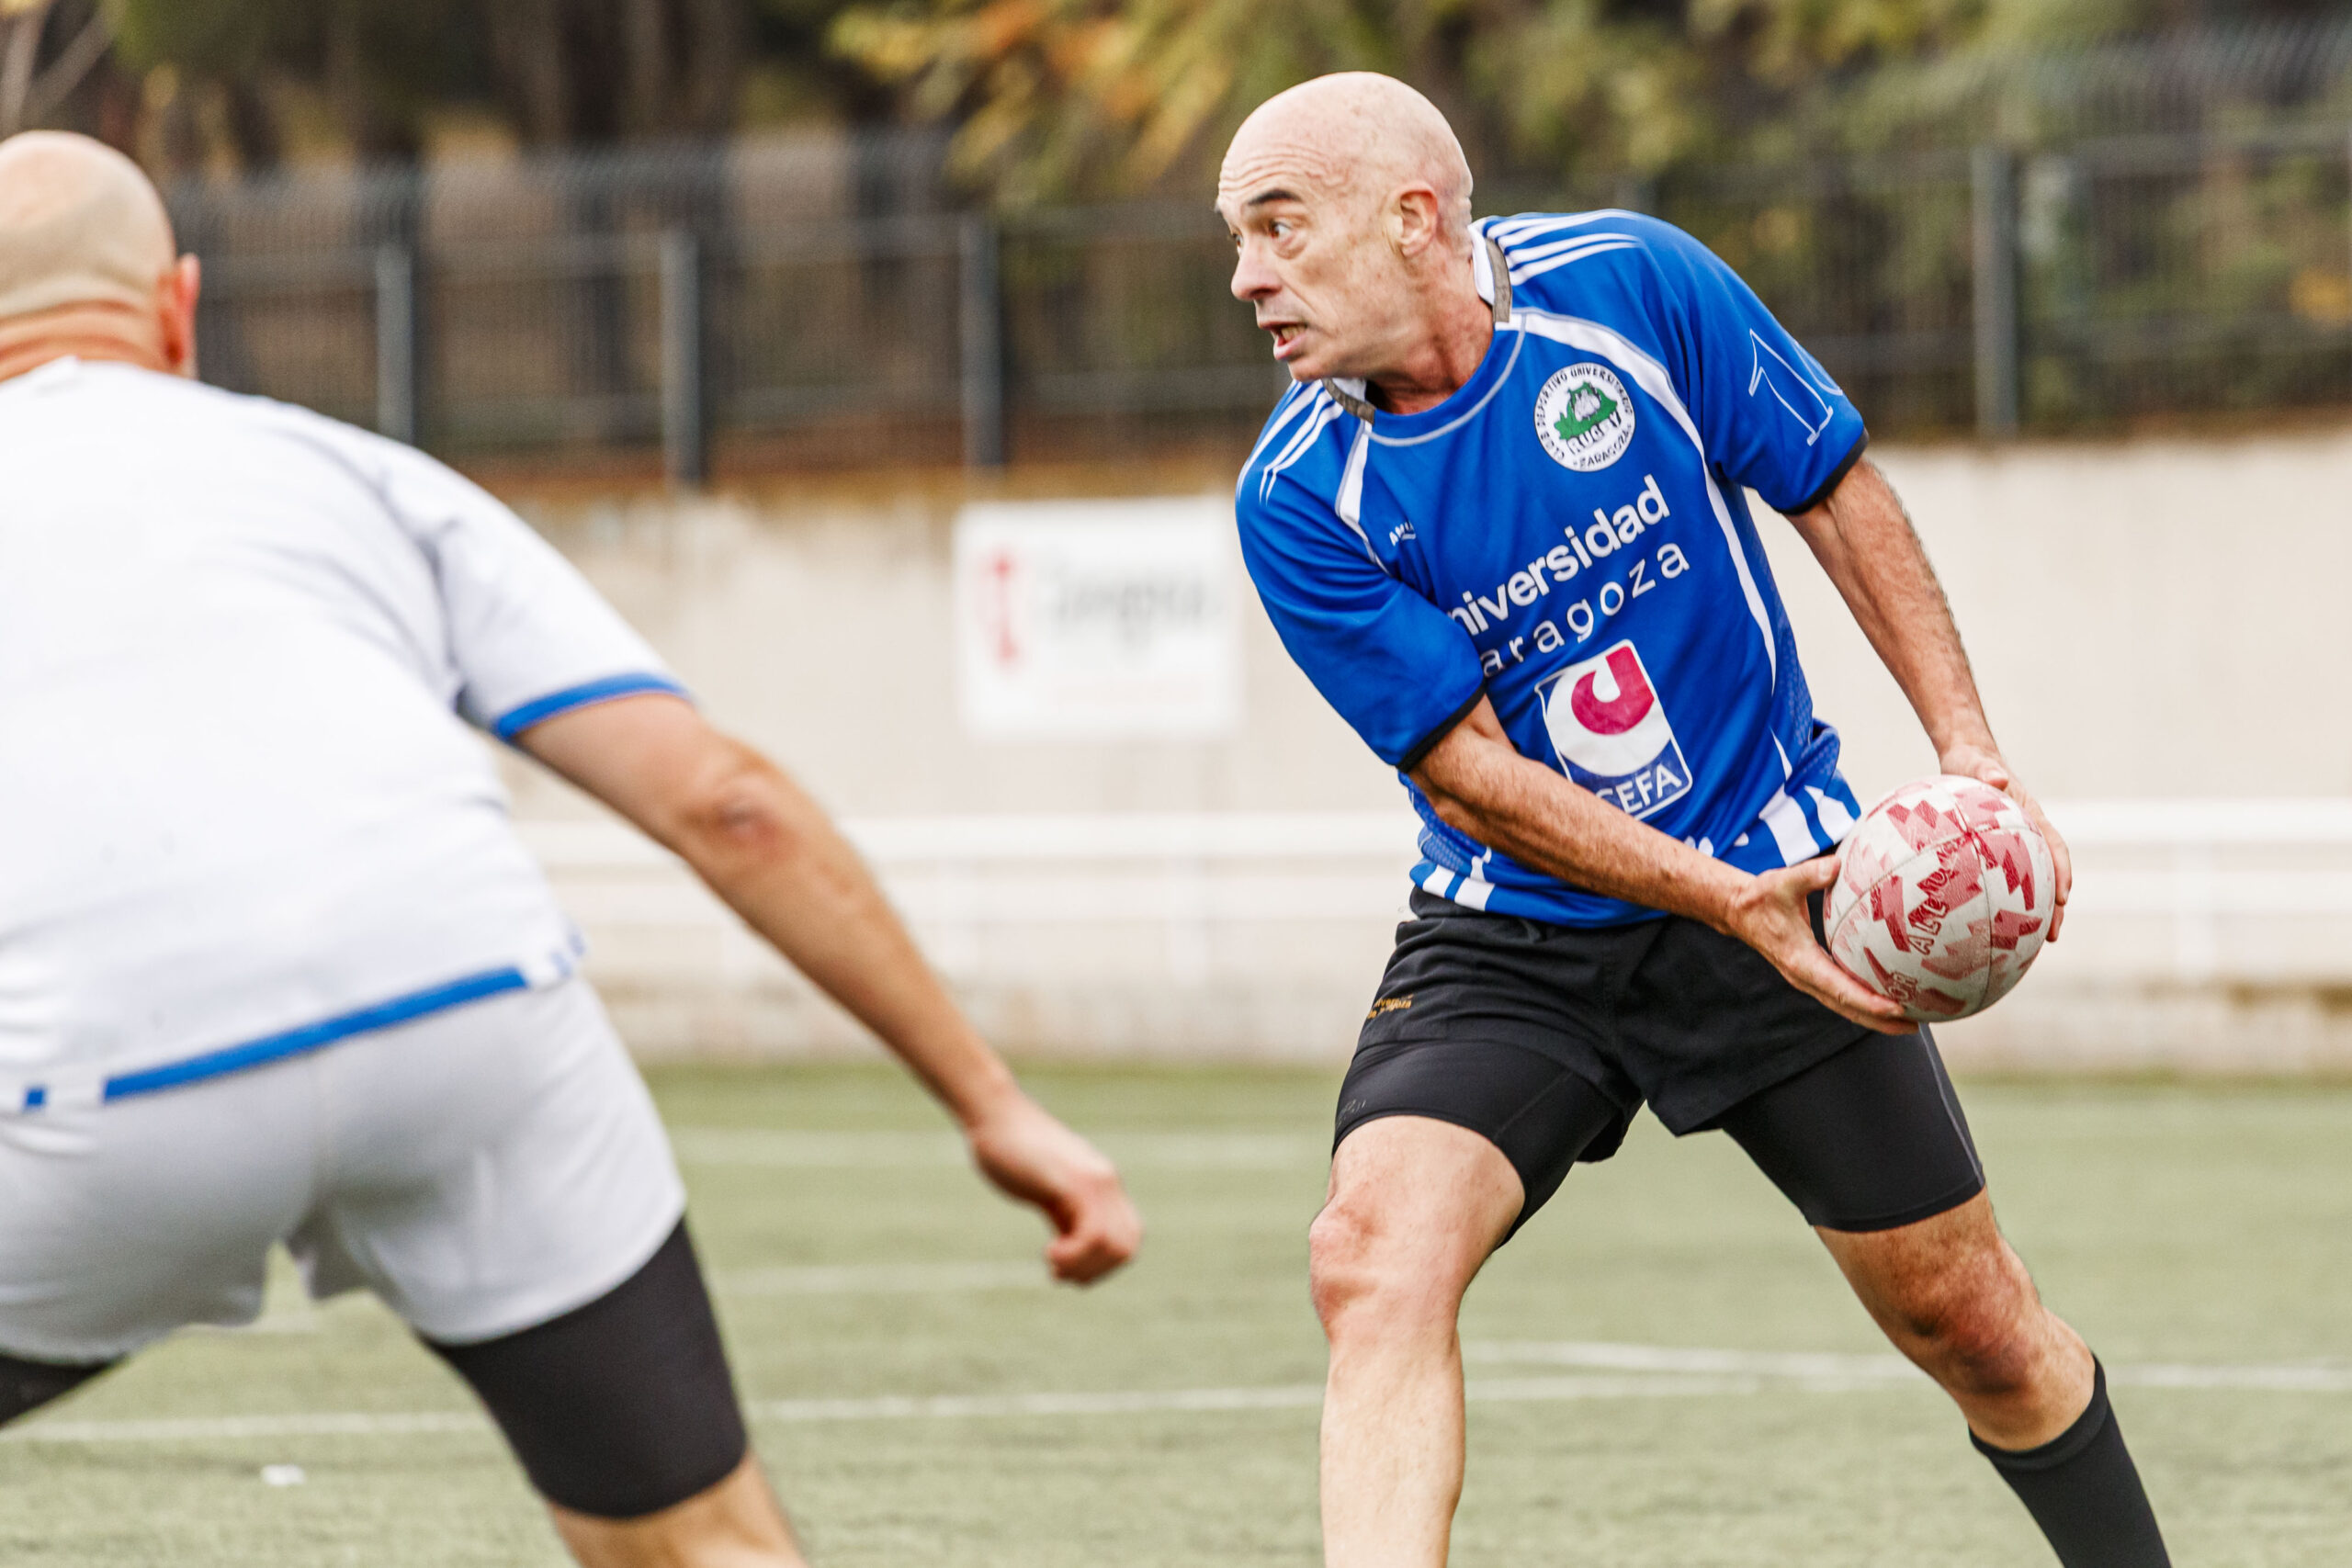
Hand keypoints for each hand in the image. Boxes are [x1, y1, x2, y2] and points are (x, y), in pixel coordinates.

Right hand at [963, 1094, 1141, 1284]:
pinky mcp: (1074, 1183)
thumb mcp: (1048, 1189)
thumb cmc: (1013, 1152)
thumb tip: (1071, 1245)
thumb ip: (1066, 1213)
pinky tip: (1049, 1253)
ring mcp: (1093, 1182)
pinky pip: (1094, 1234)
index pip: (1128, 1237)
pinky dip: (1074, 1255)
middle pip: (1127, 1247)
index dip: (1102, 1264)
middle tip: (1059, 1272)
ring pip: (1115, 1245)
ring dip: (1083, 1267)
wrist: (995, 1116)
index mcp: (1103, 1185)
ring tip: (1052, 1262)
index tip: (1069, 1269)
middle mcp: (1106, 1183)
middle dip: (1094, 1272)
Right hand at [1722, 858, 1912, 1033]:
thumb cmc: (1760, 897)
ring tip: (1908, 1021)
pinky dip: (1863, 1002)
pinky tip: (1885, 997)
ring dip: (1873, 1016)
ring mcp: (1808, 978)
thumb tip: (1838, 865)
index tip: (1894, 1008)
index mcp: (1799, 960)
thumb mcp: (1781, 881)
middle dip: (1879, 1020)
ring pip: (1844, 1006)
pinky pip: (1841, 994)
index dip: (1867, 1001)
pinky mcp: (1812, 973)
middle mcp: (1804, 976)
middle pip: (1846, 1008)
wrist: (1737, 911)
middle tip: (1913, 1025)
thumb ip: (1810, 873)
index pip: (1837, 989)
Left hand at [1940, 744, 2070, 941]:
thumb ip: (1986, 770)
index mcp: (2031, 815)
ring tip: (2028, 944)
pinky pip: (2000, 880)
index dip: (2061, 873)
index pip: (2054, 847)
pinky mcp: (1993, 852)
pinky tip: (1987, 926)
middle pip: (2047, 875)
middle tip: (2053, 937)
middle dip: (2055, 907)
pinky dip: (2002, 901)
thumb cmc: (1970, 761)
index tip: (2062, 897)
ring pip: (2028, 882)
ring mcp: (2012, 845)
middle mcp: (2027, 834)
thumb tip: (1996, 777)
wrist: (1963, 758)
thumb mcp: (1975, 764)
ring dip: (2033, 911)